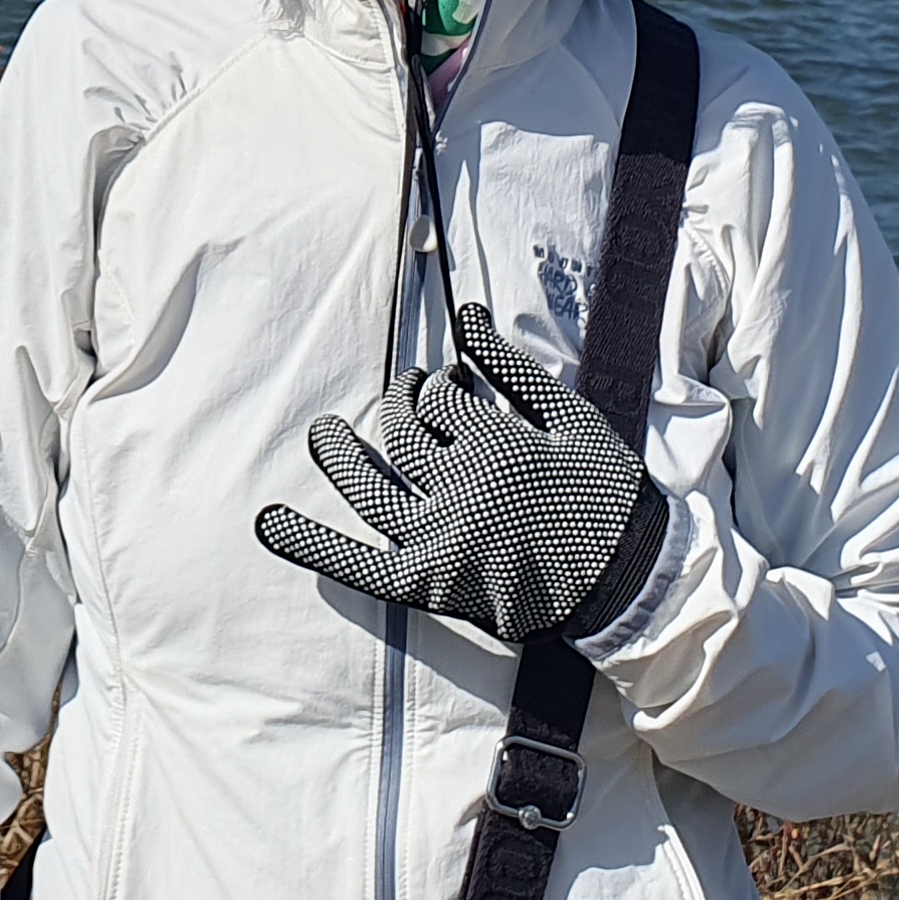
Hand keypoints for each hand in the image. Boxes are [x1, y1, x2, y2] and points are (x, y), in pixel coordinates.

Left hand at [255, 302, 669, 645]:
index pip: (438, 400)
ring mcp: (441, 540)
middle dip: (399, 404)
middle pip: (403, 436)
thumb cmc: (606, 494)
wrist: (631, 584)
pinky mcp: (431, 586)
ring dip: (339, 455)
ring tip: (323, 432)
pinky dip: (312, 545)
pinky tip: (267, 523)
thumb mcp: (572, 419)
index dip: (437, 386)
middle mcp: (461, 490)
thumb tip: (466, 314)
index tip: (448, 383)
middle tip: (406, 395)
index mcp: (496, 445)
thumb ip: (514, 368)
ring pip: (372, 488)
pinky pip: (362, 567)